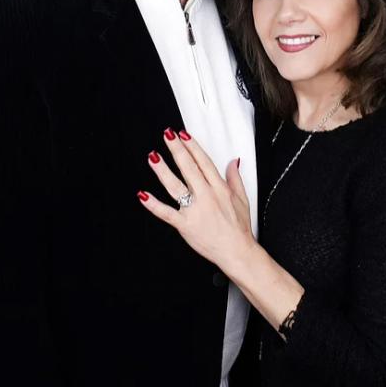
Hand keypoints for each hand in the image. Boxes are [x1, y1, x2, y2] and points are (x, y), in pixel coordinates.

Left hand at [137, 129, 255, 272]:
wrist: (236, 251)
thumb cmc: (238, 227)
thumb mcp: (242, 198)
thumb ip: (235, 178)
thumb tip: (233, 161)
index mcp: (219, 188)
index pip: (203, 162)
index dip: (192, 146)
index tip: (184, 135)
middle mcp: (206, 196)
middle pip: (188, 168)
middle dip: (177, 150)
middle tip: (167, 136)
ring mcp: (194, 210)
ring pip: (175, 186)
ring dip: (162, 170)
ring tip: (153, 157)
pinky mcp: (185, 225)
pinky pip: (166, 213)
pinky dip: (153, 205)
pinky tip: (143, 195)